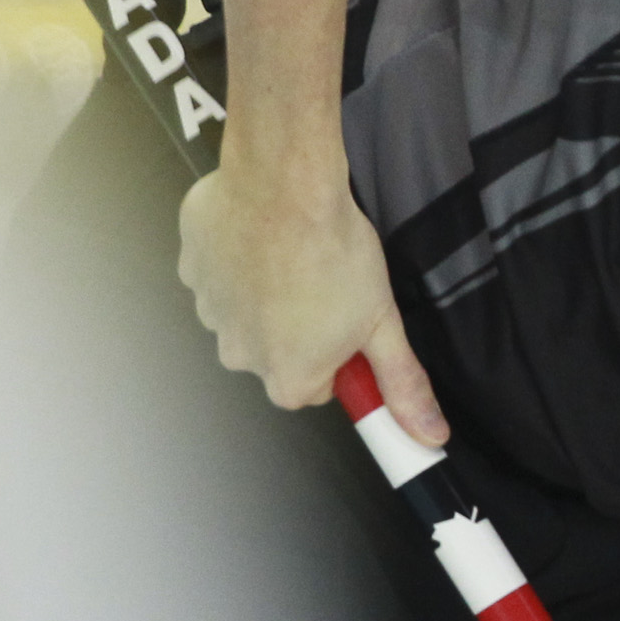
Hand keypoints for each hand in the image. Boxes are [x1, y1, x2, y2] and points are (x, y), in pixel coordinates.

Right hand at [175, 156, 446, 440]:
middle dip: (300, 329)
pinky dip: (240, 263)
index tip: (350, 326)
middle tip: (327, 286)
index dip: (338, 356)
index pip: (317, 388)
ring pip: (246, 315)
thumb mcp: (382, 325)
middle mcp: (238, 355)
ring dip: (268, 295)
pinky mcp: (190, 269)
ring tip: (297, 258)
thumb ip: (401, 384)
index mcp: (286, 378)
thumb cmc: (336, 254)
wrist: (283, 185)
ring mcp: (208, 311)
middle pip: (277, 353)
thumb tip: (428, 435)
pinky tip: (264, 238)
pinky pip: (221, 276)